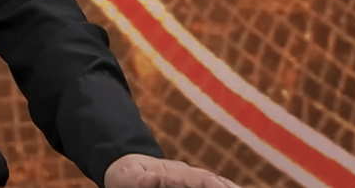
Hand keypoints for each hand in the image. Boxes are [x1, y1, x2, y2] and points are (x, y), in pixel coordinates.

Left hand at [105, 154, 242, 187]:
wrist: (128, 169)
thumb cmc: (125, 177)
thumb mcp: (125, 178)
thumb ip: (138, 181)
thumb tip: (153, 179)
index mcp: (168, 172)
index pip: (192, 179)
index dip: (209, 184)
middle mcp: (183, 173)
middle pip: (208, 179)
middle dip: (225, 186)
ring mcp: (190, 177)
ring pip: (214, 181)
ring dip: (228, 186)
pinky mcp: (193, 182)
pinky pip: (212, 183)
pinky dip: (225, 186)